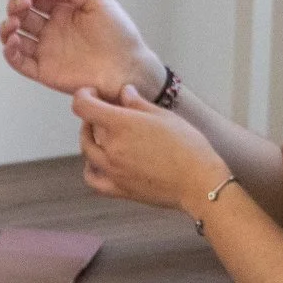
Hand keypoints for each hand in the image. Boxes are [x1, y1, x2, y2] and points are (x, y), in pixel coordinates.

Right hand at [0, 0, 164, 98]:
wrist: (128, 67)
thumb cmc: (119, 35)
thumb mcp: (98, 1)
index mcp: (63, 12)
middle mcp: (52, 30)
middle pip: (22, 14)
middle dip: (16, 5)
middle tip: (24, 4)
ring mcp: (47, 51)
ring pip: (15, 37)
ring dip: (7, 28)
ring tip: (14, 24)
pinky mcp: (44, 71)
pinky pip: (20, 63)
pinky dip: (10, 53)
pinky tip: (12, 42)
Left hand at [70, 85, 234, 213]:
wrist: (198, 182)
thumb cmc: (187, 145)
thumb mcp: (163, 116)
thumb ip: (138, 103)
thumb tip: (124, 92)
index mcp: (121, 125)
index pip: (83, 106)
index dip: (84, 95)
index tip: (93, 93)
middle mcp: (111, 148)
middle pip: (86, 128)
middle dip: (92, 116)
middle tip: (106, 112)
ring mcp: (112, 170)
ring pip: (87, 151)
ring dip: (90, 139)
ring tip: (104, 135)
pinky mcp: (118, 189)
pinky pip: (92, 179)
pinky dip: (90, 168)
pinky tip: (100, 162)